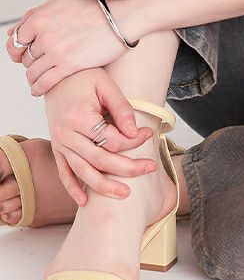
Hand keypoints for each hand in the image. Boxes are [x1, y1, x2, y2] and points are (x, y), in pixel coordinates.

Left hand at [5, 0, 136, 95]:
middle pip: (25, 58)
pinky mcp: (70, 66)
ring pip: (33, 73)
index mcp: (39, 19)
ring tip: (40, 78)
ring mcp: (56, 52)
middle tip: (41, 63)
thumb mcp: (59, 4)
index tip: (24, 54)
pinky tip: (40, 89)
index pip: (15, 41)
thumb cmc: (95, 6)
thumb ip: (34, 17)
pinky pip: (45, 83)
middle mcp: (44, 36)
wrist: (121, 13)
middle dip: (31, 62)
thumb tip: (11, 33)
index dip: (18, 50)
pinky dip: (39, 88)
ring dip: (34, 77)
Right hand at [43, 67, 157, 205]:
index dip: (134, 140)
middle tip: (149, 169)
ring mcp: (60, 144)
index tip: (149, 134)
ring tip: (125, 194)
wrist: (57, 76)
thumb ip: (122, 109)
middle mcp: (66, 135)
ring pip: (83, 172)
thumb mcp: (107, 86)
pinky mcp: (57, 148)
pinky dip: (73, 188)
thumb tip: (136, 132)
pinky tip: (85, 202)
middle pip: (100, 159)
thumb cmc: (83, 77)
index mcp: (79, 117)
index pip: (112, 139)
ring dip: (103, 186)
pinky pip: (64, 173)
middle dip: (127, 168)